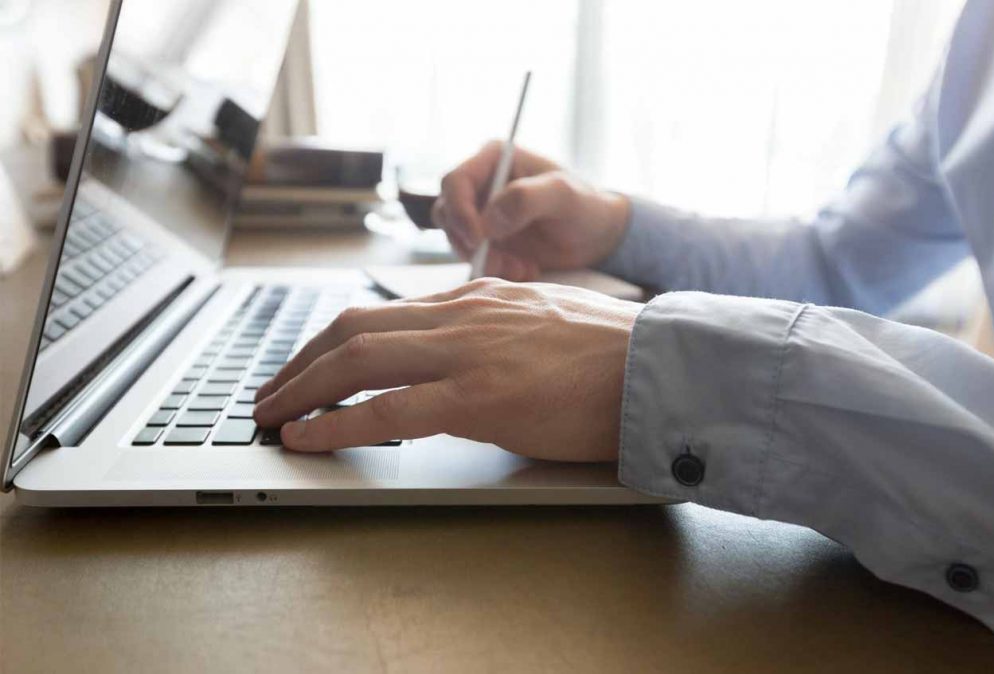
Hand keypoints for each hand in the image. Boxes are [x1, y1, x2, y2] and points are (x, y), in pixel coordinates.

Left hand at [252, 279, 643, 461]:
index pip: (384, 312)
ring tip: (270, 414)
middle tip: (269, 391)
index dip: (333, 339)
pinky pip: (388, 408)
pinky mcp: (479, 396)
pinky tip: (308, 437)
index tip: (309, 363)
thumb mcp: (540, 324)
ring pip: (359, 358)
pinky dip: (337, 423)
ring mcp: (468, 352)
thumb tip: (460, 357)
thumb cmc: (611, 355)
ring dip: (302, 388)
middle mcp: (463, 314)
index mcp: (478, 297)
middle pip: (354, 327)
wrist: (661, 367)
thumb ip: (494, 332)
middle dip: (300, 361)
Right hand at [432, 142, 630, 280]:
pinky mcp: (486, 240)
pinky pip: (473, 258)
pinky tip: (525, 269)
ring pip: (457, 239)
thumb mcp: (564, 196)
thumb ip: (526, 199)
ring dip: (485, 259)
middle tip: (501, 262)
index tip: (479, 239)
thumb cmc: (584, 206)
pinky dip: (495, 269)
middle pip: (448, 212)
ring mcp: (481, 213)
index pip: (455, 181)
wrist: (595, 237)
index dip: (459, 211)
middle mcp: (482, 183)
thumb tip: (489, 220)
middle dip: (470, 242)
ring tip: (522, 267)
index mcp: (494, 159)